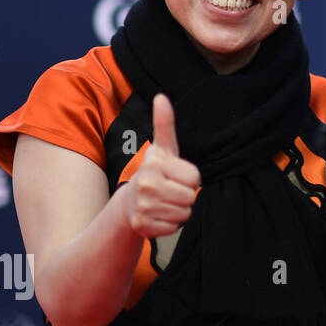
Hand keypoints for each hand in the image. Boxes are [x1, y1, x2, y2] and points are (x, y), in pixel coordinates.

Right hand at [126, 94, 201, 238]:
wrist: (130, 201)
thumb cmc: (155, 172)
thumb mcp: (163, 148)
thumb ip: (165, 124)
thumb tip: (161, 97)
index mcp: (155, 164)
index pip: (195, 178)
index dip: (191, 179)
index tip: (178, 175)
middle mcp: (146, 184)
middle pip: (191, 197)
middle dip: (186, 196)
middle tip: (172, 190)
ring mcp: (142, 206)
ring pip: (184, 214)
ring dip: (179, 210)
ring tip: (166, 202)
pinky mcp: (141, 226)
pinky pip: (173, 228)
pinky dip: (170, 224)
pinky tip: (159, 215)